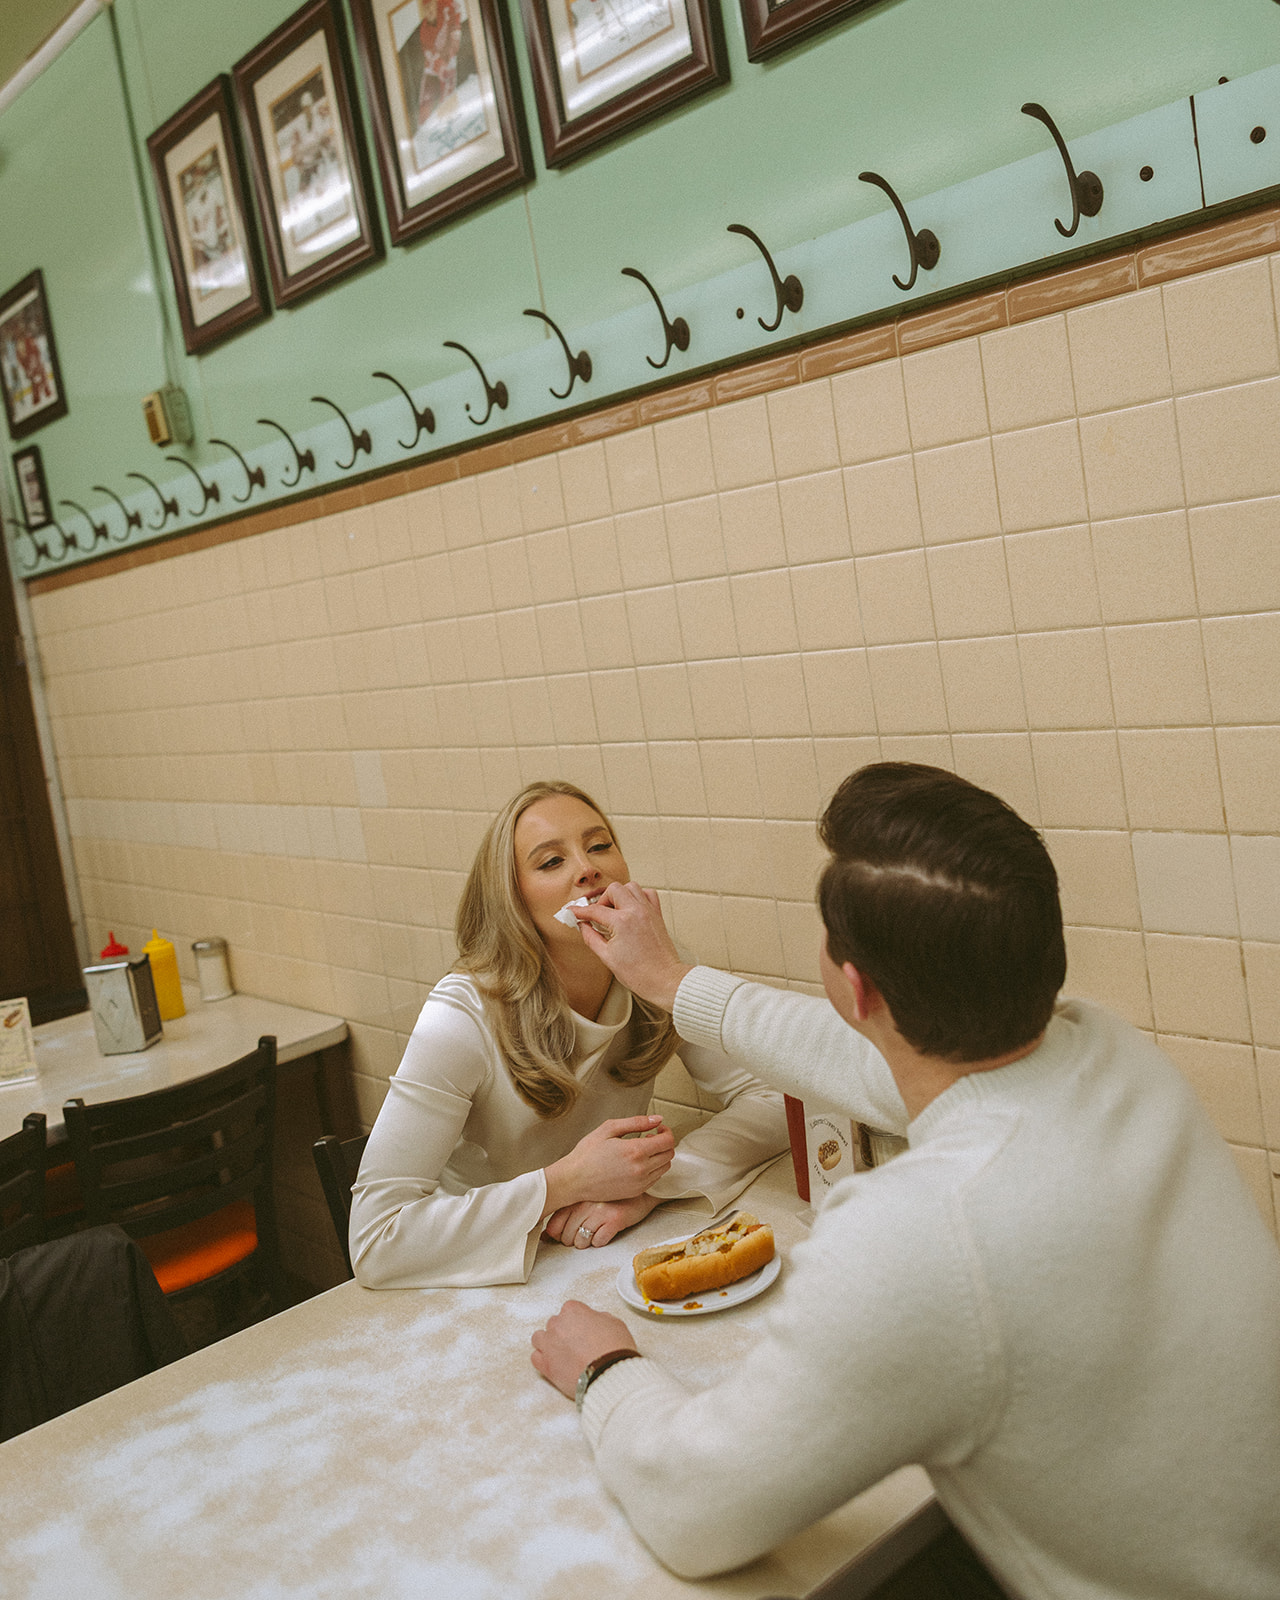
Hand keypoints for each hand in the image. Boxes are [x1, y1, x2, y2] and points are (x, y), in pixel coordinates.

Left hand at [531, 1300, 636, 1398]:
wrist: (609, 1374)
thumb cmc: (614, 1350)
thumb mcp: (615, 1323)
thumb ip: (600, 1318)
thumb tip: (596, 1321)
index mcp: (572, 1310)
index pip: (570, 1309)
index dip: (579, 1320)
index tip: (584, 1328)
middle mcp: (557, 1325)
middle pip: (554, 1323)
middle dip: (564, 1331)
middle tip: (576, 1343)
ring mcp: (549, 1345)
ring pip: (539, 1338)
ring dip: (548, 1343)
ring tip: (562, 1352)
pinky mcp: (545, 1366)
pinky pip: (535, 1358)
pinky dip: (543, 1359)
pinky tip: (554, 1363)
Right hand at [543, 1115, 674, 1215]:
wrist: (574, 1180)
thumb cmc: (587, 1153)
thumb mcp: (609, 1129)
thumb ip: (636, 1122)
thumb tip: (657, 1119)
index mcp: (635, 1151)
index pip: (668, 1141)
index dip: (666, 1132)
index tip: (658, 1129)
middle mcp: (641, 1169)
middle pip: (669, 1155)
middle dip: (664, 1143)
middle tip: (650, 1137)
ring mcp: (640, 1183)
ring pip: (664, 1168)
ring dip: (659, 1157)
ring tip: (642, 1150)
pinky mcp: (636, 1192)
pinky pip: (655, 1179)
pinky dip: (653, 1169)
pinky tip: (637, 1163)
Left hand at [544, 1193, 660, 1248]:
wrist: (641, 1190)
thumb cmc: (612, 1196)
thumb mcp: (586, 1199)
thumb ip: (565, 1214)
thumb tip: (545, 1236)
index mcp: (575, 1196)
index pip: (553, 1225)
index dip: (558, 1235)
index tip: (565, 1234)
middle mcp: (584, 1203)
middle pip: (566, 1237)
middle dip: (574, 1240)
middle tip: (587, 1231)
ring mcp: (599, 1211)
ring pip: (580, 1242)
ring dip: (587, 1242)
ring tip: (597, 1230)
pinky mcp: (615, 1219)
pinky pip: (599, 1242)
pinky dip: (601, 1241)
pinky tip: (607, 1230)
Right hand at [572, 882, 692, 1011]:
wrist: (664, 979)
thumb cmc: (639, 973)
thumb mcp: (607, 957)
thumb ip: (591, 938)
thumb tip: (583, 926)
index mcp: (622, 922)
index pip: (595, 910)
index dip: (580, 911)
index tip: (574, 912)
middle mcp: (636, 911)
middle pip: (613, 889)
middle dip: (602, 900)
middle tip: (598, 915)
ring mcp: (648, 911)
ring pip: (631, 887)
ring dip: (619, 895)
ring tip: (614, 911)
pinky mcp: (657, 915)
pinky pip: (648, 894)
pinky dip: (638, 896)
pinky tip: (631, 908)